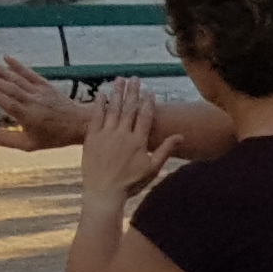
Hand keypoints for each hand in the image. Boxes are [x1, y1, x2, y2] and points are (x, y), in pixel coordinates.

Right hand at [0, 52, 90, 149]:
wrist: (80, 124)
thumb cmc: (53, 137)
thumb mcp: (29, 144)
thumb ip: (5, 139)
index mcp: (28, 117)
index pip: (8, 103)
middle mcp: (34, 102)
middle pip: (10, 88)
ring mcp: (40, 92)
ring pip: (18, 79)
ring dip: (1, 70)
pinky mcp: (46, 86)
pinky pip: (31, 74)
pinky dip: (19, 66)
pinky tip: (7, 58)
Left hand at [79, 81, 171, 203]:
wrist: (104, 192)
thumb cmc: (131, 183)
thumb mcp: (153, 168)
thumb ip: (166, 150)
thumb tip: (181, 136)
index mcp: (138, 142)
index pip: (145, 116)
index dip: (148, 103)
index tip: (150, 91)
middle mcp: (122, 135)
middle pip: (129, 108)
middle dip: (132, 92)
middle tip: (135, 79)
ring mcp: (106, 135)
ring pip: (113, 109)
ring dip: (118, 93)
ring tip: (120, 80)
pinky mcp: (92, 138)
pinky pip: (96, 117)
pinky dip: (100, 105)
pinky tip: (103, 95)